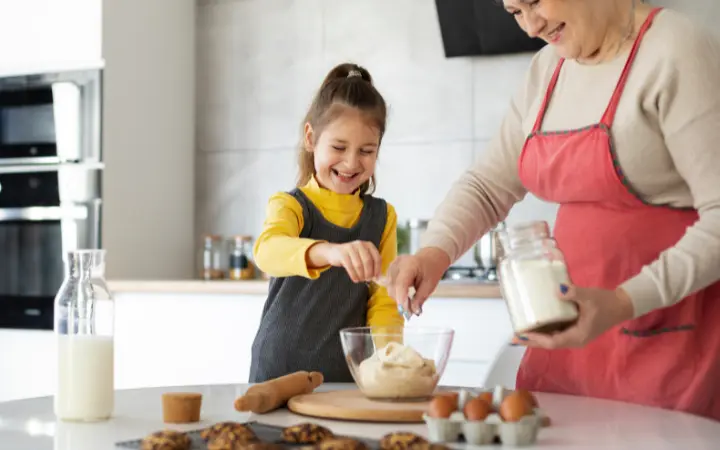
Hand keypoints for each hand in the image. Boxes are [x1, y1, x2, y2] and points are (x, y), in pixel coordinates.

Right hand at [311, 241, 381, 282]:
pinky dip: (354, 275)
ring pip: (359, 265)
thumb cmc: (352, 257)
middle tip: (368, 280)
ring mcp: (351, 248)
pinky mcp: (343, 253)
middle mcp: (360, 244)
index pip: (377, 257)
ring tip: (361, 280)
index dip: (378, 269)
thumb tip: (378, 276)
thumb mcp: (362, 256)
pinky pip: (350, 267)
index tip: (376, 277)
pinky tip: (355, 279)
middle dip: (369, 273)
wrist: (334, 252)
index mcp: (368, 245)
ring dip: (361, 275)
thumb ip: (371, 263)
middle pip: (368, 261)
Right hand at [385, 247, 450, 314]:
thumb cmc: (431, 270)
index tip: (406, 312)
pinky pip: (389, 284)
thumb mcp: (430, 285)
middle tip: (411, 311)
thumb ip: (420, 298)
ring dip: (398, 297)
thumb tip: (413, 311)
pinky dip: (396, 292)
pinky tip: (405, 294)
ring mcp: (392, 265)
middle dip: (400, 300)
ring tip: (409, 302)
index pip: (401, 283)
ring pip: (390, 287)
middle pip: (393, 287)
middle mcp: (398, 263)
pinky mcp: (390, 269)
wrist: (430, 258)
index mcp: (410, 264)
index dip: (402, 298)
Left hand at [512, 285, 634, 348]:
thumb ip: (574, 293)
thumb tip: (558, 290)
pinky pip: (556, 332)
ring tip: (520, 331)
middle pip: (549, 343)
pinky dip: (544, 330)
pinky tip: (534, 324)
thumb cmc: (606, 303)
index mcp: (578, 336)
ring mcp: (575, 335)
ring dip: (536, 336)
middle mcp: (574, 339)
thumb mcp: (590, 297)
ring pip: (551, 339)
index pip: (553, 342)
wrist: (621, 305)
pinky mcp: (575, 329)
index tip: (523, 334)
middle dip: (532, 340)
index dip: (536, 339)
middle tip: (514, 337)